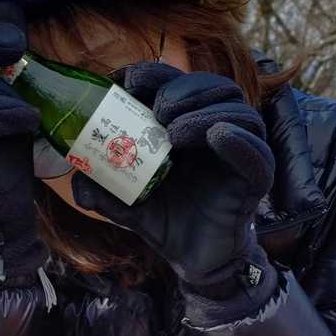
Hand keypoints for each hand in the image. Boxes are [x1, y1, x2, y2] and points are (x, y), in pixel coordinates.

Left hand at [71, 63, 276, 304]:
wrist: (192, 260)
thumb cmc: (165, 220)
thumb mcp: (126, 203)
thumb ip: (102, 190)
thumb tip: (78, 181)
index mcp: (185, 125)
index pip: (176, 82)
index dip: (154, 74)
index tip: (127, 82)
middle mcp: (215, 130)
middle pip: (211, 86)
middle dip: (182, 88)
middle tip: (158, 110)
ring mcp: (238, 152)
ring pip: (237, 110)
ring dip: (205, 111)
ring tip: (175, 131)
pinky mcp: (255, 179)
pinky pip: (257, 152)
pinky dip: (238, 140)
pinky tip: (216, 137)